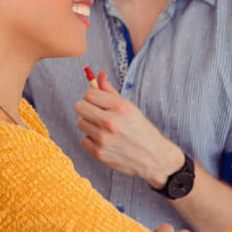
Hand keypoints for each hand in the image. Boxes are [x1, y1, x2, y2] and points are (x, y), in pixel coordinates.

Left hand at [74, 70, 184, 187]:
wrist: (152, 157)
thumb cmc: (140, 129)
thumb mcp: (129, 107)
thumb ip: (110, 91)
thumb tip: (98, 74)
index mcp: (120, 107)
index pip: (89, 93)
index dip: (91, 96)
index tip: (97, 101)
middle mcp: (111, 122)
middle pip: (79, 107)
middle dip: (86, 108)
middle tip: (96, 113)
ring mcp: (104, 139)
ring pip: (80, 123)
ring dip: (89, 124)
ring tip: (103, 129)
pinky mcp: (99, 153)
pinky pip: (83, 140)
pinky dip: (91, 140)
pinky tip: (104, 141)